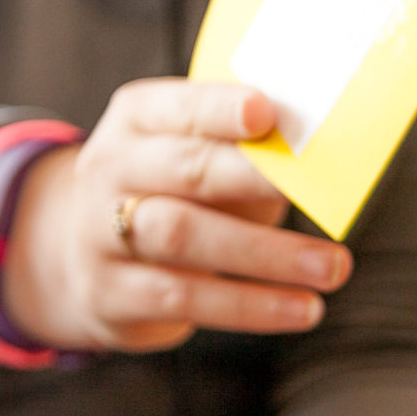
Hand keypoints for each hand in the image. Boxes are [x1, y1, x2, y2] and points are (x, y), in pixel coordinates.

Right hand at [3, 79, 345, 351]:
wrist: (84, 255)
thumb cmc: (173, 193)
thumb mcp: (198, 157)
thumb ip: (245, 153)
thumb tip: (324, 165)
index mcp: (136, 118)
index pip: (178, 106)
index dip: (220, 109)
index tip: (267, 113)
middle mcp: (109, 168)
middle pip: (182, 168)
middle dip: (251, 177)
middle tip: (315, 190)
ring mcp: (100, 232)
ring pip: (183, 236)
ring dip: (266, 253)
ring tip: (332, 266)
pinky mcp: (111, 293)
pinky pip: (185, 298)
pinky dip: (251, 305)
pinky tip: (303, 308)